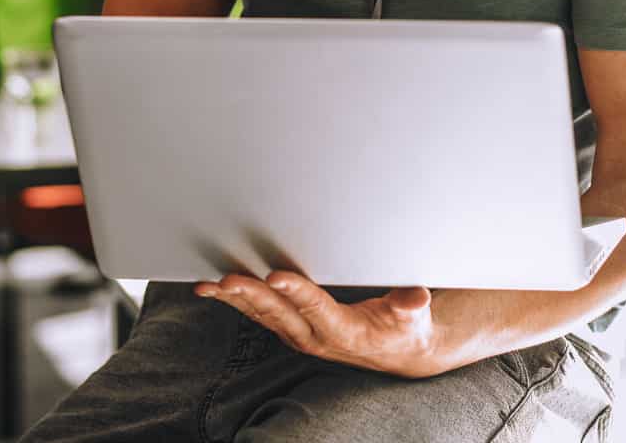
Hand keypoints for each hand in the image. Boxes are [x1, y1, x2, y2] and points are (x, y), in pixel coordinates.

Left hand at [194, 272, 445, 377]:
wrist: (396, 351)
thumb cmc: (405, 327)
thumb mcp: (413, 317)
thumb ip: (411, 306)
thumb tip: (415, 298)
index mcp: (344, 330)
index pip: (316, 308)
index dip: (296, 291)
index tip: (276, 275)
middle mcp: (316, 336)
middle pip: (279, 314)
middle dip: (252, 296)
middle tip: (228, 279)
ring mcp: (301, 335)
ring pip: (263, 317)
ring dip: (235, 301)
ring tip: (209, 286)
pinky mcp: (293, 329)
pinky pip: (260, 316)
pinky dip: (236, 303)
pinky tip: (215, 290)